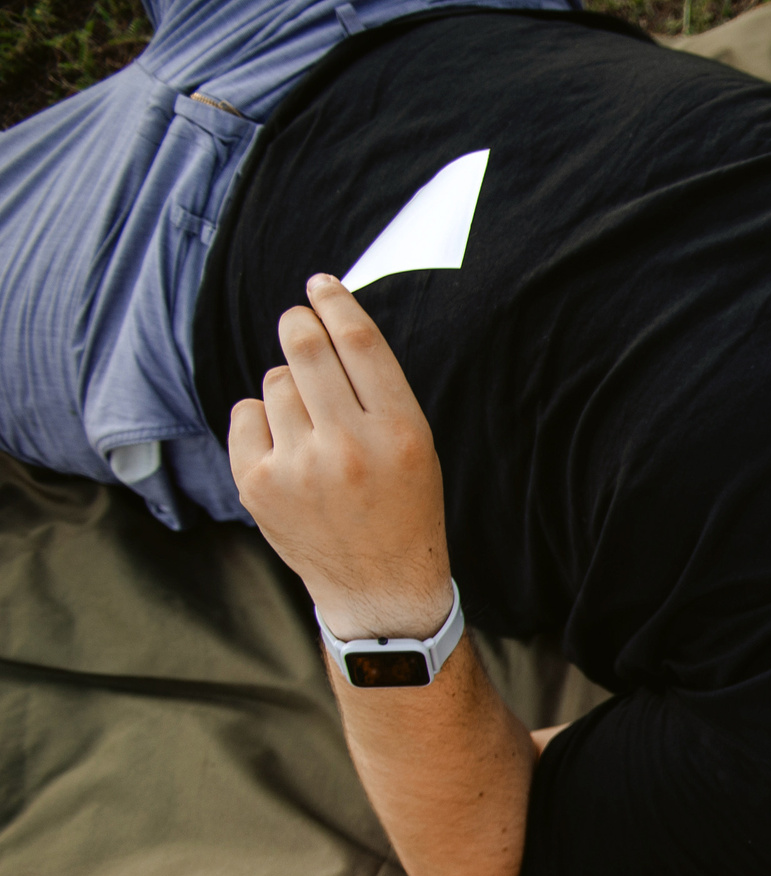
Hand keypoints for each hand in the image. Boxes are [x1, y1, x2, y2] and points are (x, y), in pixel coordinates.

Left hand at [230, 276, 453, 641]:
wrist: (380, 588)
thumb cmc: (403, 507)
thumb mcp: (415, 447)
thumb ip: (375, 391)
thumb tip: (322, 322)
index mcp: (400, 433)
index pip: (358, 344)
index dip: (335, 301)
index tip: (320, 283)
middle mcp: (350, 448)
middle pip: (305, 347)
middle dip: (298, 323)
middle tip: (298, 321)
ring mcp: (299, 468)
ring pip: (275, 381)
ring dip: (288, 388)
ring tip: (311, 424)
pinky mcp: (258, 485)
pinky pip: (246, 414)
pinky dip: (262, 421)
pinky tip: (287, 449)